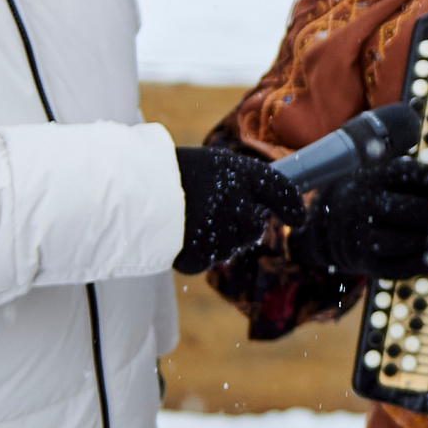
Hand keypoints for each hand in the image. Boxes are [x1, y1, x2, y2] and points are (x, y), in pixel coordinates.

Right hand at [173, 148, 306, 274]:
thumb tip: (263, 208)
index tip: (298, 218)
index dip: (291, 205)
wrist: (129, 188)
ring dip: (217, 241)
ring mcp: (217, 227)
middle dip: (243, 229)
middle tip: (220, 219)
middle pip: (254, 228)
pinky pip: (205, 261)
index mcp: (239, 171)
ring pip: (230, 247)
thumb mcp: (210, 166)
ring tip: (190, 222)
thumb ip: (238, 185)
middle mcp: (234, 198)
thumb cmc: (170, 174)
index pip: (279, 188)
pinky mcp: (197, 251)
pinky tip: (179, 237)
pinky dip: (195, 254)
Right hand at [288, 157, 427, 280]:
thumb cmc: (367, 195)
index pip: (408, 173)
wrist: (326, 223)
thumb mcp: (382, 174)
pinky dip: (418, 265)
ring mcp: (361, 234)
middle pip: (409, 209)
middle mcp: (363, 204)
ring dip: (423, 239)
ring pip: (402, 241)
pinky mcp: (364, 261)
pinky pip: (395, 268)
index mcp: (372, 177)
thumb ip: (414, 173)